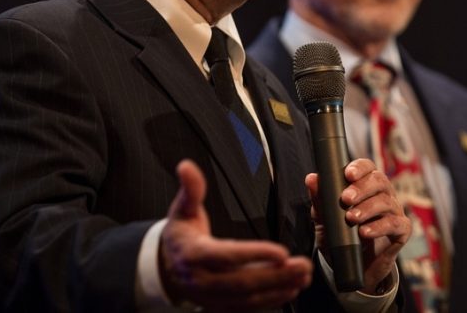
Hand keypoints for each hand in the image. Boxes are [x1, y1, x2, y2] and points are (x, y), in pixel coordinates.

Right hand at [160, 160, 312, 310]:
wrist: (165, 268)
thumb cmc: (180, 237)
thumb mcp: (182, 210)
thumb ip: (190, 189)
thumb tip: (187, 167)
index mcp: (194, 254)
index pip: (228, 256)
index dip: (255, 255)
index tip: (281, 251)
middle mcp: (202, 280)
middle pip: (242, 282)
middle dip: (276, 275)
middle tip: (301, 265)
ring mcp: (211, 297)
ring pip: (247, 298)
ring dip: (278, 288)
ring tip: (302, 277)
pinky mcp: (219, 306)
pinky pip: (246, 307)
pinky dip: (270, 301)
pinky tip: (289, 290)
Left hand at [306, 158, 410, 292]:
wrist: (355, 268)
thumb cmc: (342, 237)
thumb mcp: (325, 220)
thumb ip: (320, 200)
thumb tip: (311, 178)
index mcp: (367, 185)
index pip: (367, 167)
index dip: (360, 168)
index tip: (348, 174)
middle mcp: (383, 194)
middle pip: (379, 181)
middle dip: (362, 188)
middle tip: (346, 199)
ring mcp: (394, 211)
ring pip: (386, 201)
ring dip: (367, 208)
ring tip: (351, 218)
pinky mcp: (401, 231)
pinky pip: (395, 224)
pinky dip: (379, 227)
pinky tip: (365, 232)